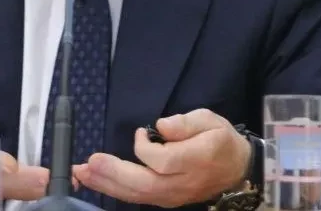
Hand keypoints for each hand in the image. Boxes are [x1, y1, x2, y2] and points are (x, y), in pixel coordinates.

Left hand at [73, 109, 250, 206]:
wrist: (237, 170)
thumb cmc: (221, 140)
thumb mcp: (210, 120)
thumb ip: (186, 122)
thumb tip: (161, 126)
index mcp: (195, 160)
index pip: (162, 161)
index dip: (145, 148)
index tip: (139, 132)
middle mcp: (182, 182)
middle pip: (144, 184)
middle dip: (113, 174)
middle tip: (87, 164)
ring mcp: (173, 196)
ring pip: (139, 195)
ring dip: (108, 185)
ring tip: (82, 174)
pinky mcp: (166, 199)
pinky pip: (139, 198)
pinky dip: (117, 191)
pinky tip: (99, 182)